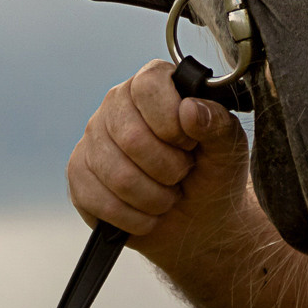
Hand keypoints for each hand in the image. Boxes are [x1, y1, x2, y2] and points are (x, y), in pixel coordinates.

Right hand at [65, 60, 251, 256]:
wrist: (199, 221)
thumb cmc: (213, 175)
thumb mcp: (229, 148)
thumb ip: (217, 123)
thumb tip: (190, 108)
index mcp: (153, 85)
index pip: (149, 86)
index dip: (172, 122)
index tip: (190, 143)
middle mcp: (117, 104)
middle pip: (132, 137)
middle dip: (168, 169)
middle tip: (181, 175)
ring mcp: (93, 139)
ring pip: (117, 175)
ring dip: (154, 198)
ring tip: (167, 196)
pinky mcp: (79, 174)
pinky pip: (99, 200)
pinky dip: (133, 218)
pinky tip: (146, 213)